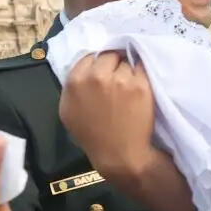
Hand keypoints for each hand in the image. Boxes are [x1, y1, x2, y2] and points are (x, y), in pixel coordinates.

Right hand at [59, 52, 158, 180]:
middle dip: (112, 65)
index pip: (89, 57)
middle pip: (109, 55)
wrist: (118, 154)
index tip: (102, 74)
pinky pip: (141, 69)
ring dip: (127, 72)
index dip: (96, 65)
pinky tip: (138, 90)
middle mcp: (97, 76)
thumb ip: (73, 86)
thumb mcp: (68, 110)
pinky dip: (141, 76)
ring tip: (127, 90)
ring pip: (126, 62)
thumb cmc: (92, 136)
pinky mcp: (140, 85)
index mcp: (76, 81)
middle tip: (116, 81)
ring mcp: (120, 79)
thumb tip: (85, 68)